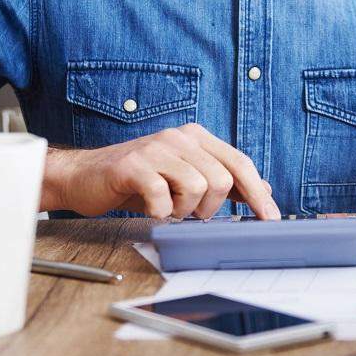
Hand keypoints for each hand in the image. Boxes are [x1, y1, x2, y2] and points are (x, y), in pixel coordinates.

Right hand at [41, 123, 280, 219]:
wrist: (85, 176)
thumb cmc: (137, 180)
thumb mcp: (183, 176)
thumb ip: (221, 179)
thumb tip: (262, 188)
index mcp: (196, 137)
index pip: (239, 163)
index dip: (258, 193)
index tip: (270, 218)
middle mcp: (180, 137)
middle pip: (222, 179)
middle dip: (211, 208)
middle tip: (190, 213)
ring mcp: (156, 149)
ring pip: (198, 188)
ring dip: (184, 211)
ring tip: (167, 208)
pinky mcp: (133, 165)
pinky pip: (163, 197)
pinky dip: (160, 212)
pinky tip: (151, 209)